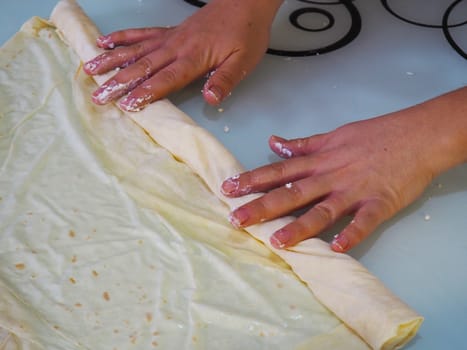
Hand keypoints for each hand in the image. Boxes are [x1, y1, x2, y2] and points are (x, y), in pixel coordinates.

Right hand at [84, 0, 282, 110]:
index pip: (165, 79)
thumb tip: (210, 99)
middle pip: (143, 66)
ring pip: (136, 49)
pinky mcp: (170, 30)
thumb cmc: (246, 34)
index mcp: (194, 58)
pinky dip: (123, 37)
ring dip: (113, 60)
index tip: (126, 104)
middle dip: (119, 82)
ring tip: (91, 70)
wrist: (246, 2)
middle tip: (98, 96)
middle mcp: (177, 47)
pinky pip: (142, 33)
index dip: (145, 92)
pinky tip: (107, 42)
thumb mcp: (243, 61)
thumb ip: (225, 80)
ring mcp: (171, 37)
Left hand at [221, 89, 466, 251]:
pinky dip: (351, 234)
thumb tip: (273, 143)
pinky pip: (363, 221)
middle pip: (291, 192)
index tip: (227, 188)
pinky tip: (337, 248)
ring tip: (276, 240)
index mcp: (318, 160)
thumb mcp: (332, 135)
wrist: (415, 135)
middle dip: (262, 206)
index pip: (278, 171)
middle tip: (236, 219)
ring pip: (322, 211)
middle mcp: (330, 176)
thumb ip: (302, 144)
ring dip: (299, 226)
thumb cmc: (373, 135)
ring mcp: (353, 191)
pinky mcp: (378, 203)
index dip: (252, 179)